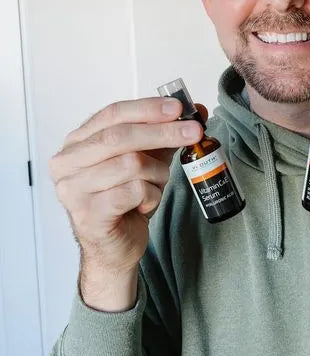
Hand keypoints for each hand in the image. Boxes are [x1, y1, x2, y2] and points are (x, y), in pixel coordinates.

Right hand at [50, 97, 204, 308]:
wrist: (115, 247)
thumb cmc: (127, 201)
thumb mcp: (147, 160)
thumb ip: (165, 134)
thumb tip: (197, 111)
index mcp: (77, 143)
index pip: (113, 114)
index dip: (147, 108)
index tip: (178, 108)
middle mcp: (67, 163)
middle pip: (120, 136)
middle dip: (163, 132)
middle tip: (194, 132)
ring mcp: (73, 190)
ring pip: (130, 164)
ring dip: (157, 173)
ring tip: (157, 184)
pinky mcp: (88, 214)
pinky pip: (133, 191)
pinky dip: (150, 195)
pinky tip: (145, 204)